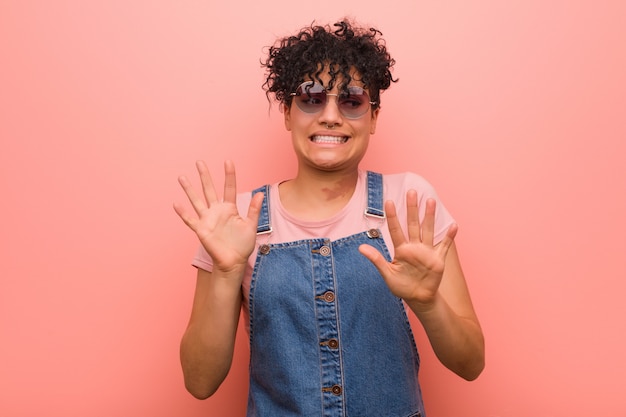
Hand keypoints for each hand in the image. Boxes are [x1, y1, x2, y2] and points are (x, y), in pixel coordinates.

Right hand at [173, 160, 263, 274]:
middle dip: (205, 176)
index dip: (229, 175)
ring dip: (189, 189)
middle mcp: (217, 211)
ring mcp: (208, 219)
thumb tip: (260, 194)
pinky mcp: (201, 230)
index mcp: (230, 208)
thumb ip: (254, 210)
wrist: (234, 262)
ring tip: (182, 177)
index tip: (228, 161)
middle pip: (209, 189)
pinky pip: (190, 220)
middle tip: (199, 162)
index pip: (229, 188)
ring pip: (197, 200)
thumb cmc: (243, 245)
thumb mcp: (251, 226)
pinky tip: (176, 204)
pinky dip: (183, 213)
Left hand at [358, 190, 457, 307]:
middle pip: (412, 224)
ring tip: (430, 201)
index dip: (392, 216)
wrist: (418, 298)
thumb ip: (376, 260)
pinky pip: (445, 246)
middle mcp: (414, 247)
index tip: (389, 201)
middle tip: (411, 191)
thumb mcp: (387, 274)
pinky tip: (454, 225)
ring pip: (428, 230)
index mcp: (401, 250)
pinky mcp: (438, 259)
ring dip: (429, 216)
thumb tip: (361, 247)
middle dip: (412, 208)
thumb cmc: (401, 286)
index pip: (395, 229)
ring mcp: (427, 252)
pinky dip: (450, 237)